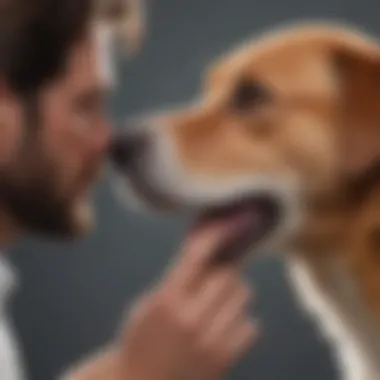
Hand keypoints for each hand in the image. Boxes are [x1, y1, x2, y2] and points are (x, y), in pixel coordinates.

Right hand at [119, 221, 257, 379]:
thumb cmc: (141, 338)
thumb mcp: (149, 303)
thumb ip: (176, 278)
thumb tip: (204, 246)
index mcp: (166, 301)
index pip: (197, 257)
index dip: (214, 236)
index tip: (227, 225)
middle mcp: (190, 319)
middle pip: (228, 274)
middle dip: (223, 270)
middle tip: (214, 277)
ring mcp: (210, 341)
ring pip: (242, 295)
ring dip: (232, 293)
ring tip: (216, 304)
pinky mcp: (224, 359)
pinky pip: (250, 325)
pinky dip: (239, 321)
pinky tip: (221, 326)